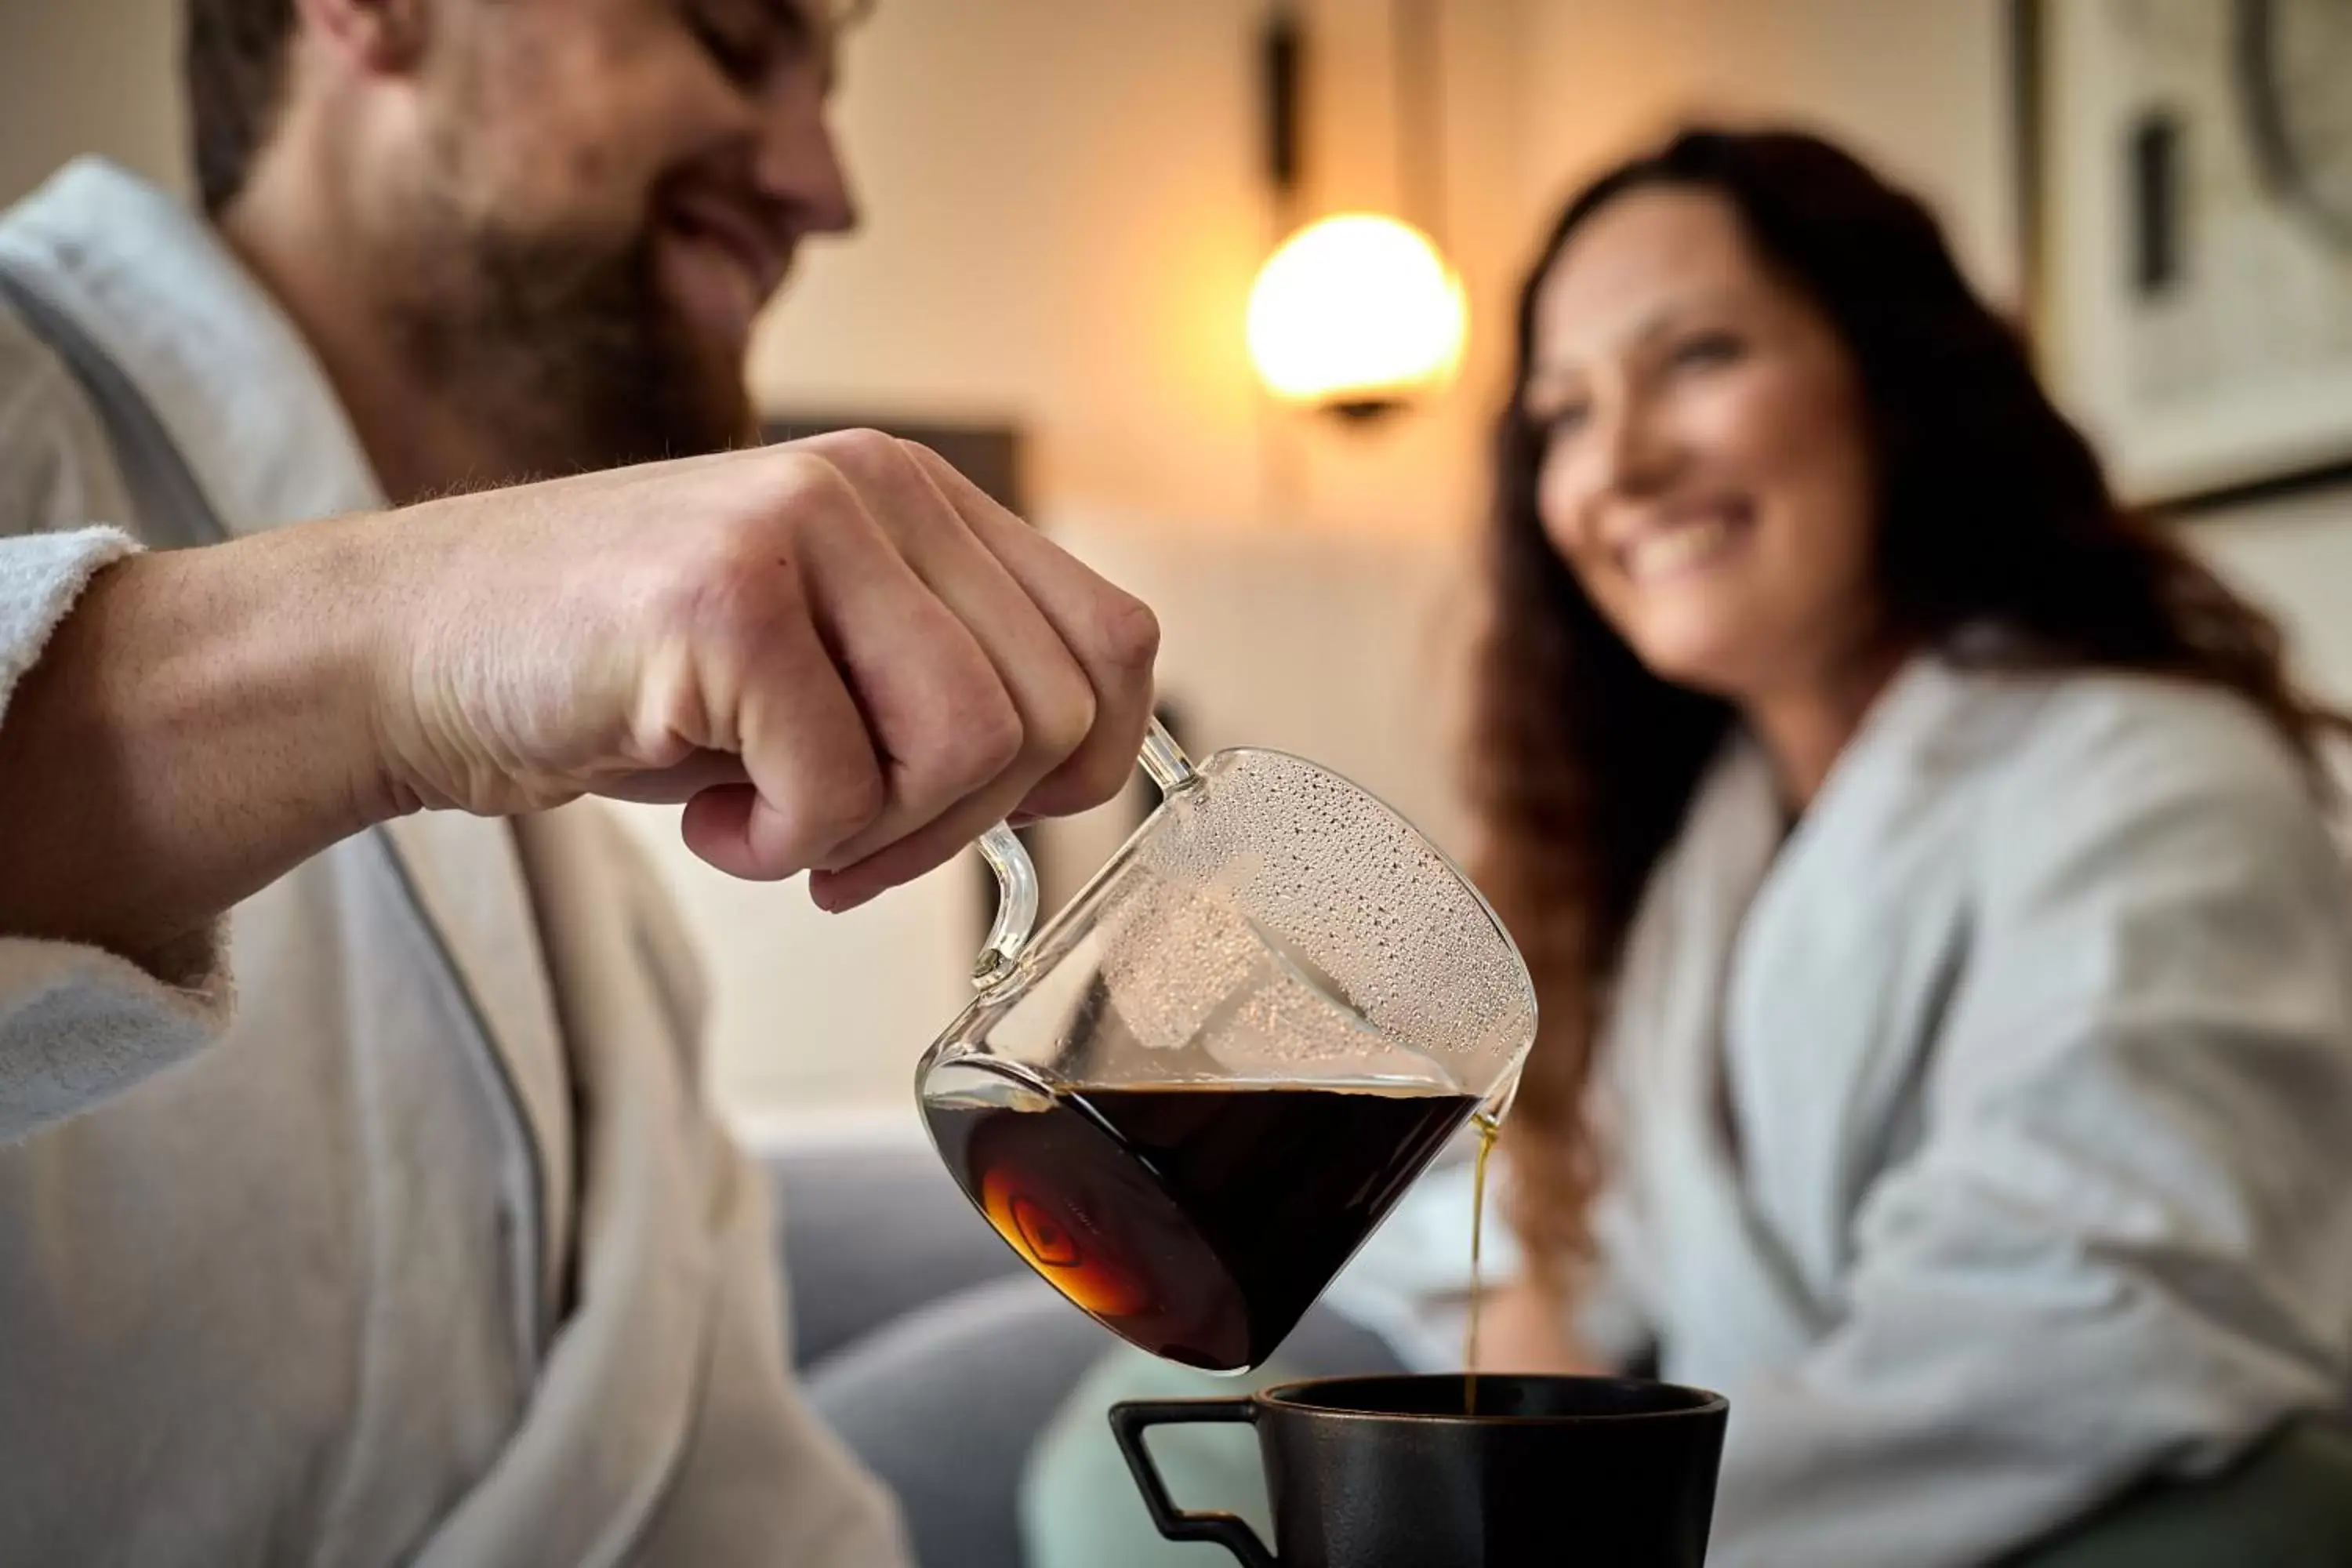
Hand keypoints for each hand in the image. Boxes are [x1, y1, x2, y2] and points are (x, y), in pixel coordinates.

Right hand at [372, 431, 1159, 905]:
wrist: (411, 651)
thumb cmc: (629, 679)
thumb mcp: (825, 665)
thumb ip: (949, 686)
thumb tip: (1079, 779)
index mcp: (922, 497)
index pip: (1115, 646)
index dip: (1076, 772)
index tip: (961, 814)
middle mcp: (879, 487)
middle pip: (1056, 715)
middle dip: (957, 824)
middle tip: (842, 838)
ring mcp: (801, 527)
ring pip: (972, 749)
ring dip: (874, 835)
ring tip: (770, 815)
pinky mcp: (723, 599)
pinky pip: (840, 792)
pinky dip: (779, 846)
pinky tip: (706, 810)